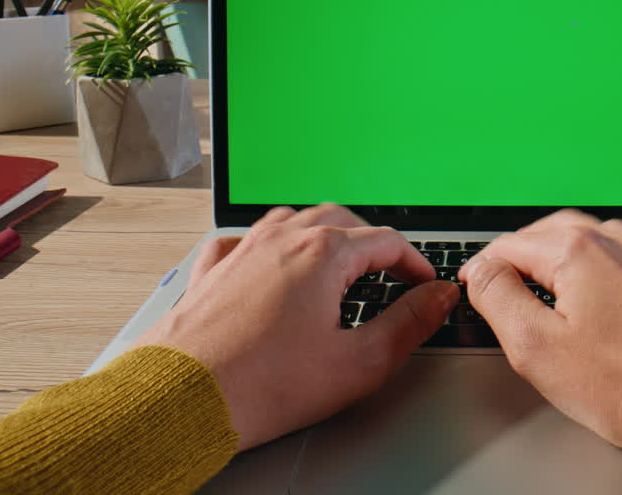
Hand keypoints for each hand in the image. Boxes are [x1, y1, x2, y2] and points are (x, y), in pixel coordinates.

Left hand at [133, 203, 458, 450]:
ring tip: (337, 261)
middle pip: (340, 220)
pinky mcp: (211, 272)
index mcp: (322, 254)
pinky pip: (243, 240)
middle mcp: (280, 240)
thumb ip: (409, 324)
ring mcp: (241, 252)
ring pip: (291, 222)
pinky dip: (265, 245)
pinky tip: (268, 263)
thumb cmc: (262, 386)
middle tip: (389, 271)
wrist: (183, 400)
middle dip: (371, 242)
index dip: (414, 263)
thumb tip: (438, 299)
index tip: (424, 284)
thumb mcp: (359, 363)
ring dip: (321, 234)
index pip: (386, 241)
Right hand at [460, 209, 621, 457]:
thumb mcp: (535, 346)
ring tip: (555, 280)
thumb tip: (484, 271)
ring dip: (572, 254)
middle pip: (555, 232)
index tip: (472, 287)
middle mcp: (620, 245)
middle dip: (524, 252)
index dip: (483, 266)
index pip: (510, 245)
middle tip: (503, 279)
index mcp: (578, 251)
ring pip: (604, 240)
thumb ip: (498, 298)